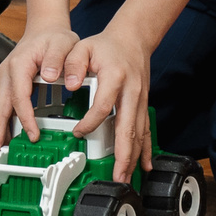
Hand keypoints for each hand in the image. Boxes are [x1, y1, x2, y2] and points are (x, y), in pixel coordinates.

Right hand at [0, 23, 77, 148]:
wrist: (45, 29)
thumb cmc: (54, 37)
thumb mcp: (63, 43)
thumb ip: (57, 59)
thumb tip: (48, 76)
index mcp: (19, 64)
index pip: (19, 96)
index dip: (25, 117)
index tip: (33, 133)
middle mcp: (8, 73)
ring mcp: (6, 79)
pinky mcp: (9, 84)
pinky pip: (4, 106)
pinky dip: (4, 122)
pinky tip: (8, 136)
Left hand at [64, 27, 156, 177]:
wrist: (133, 38)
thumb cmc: (107, 45)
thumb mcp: (84, 47)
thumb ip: (73, 63)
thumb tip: (69, 83)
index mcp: (116, 78)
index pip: (103, 106)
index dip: (90, 123)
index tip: (78, 131)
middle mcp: (132, 92)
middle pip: (128, 128)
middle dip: (123, 156)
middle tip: (117, 177)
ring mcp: (140, 100)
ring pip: (139, 133)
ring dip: (134, 157)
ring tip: (126, 178)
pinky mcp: (142, 105)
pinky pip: (146, 130)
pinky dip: (146, 149)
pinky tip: (145, 165)